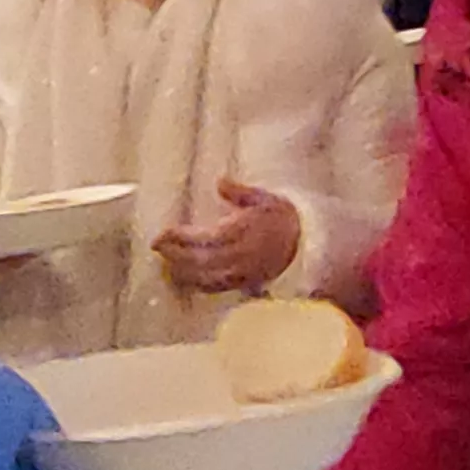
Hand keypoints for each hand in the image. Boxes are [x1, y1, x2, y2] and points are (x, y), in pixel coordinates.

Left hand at [154, 179, 300, 295]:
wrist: (312, 247)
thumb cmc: (288, 219)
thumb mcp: (269, 199)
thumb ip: (242, 193)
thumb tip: (220, 182)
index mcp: (244, 231)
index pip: (204, 236)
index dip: (179, 237)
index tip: (161, 234)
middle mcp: (241, 255)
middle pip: (200, 260)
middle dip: (175, 255)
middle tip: (157, 248)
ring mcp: (244, 272)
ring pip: (206, 277)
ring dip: (183, 273)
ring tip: (166, 265)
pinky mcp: (248, 284)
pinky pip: (219, 288)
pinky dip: (199, 285)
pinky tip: (188, 281)